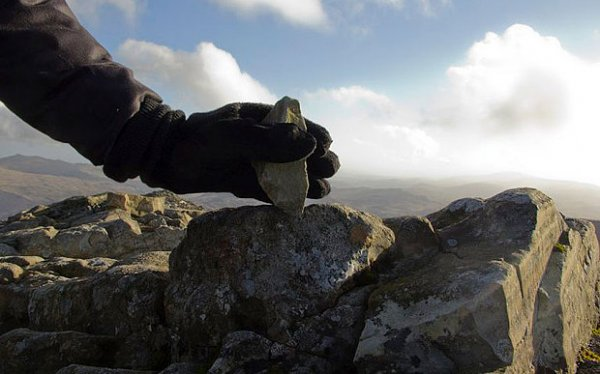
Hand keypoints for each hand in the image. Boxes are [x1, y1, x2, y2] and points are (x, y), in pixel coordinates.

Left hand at [135, 100, 339, 200]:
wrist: (165, 161)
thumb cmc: (197, 141)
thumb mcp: (232, 136)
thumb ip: (268, 140)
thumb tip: (309, 144)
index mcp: (259, 118)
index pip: (295, 124)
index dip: (313, 134)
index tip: (325, 146)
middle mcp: (259, 140)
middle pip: (295, 150)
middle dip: (315, 159)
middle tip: (329, 170)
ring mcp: (252, 162)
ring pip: (286, 172)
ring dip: (305, 180)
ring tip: (322, 191)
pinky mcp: (243, 183)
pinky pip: (270, 190)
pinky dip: (285, 197)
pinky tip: (300, 204)